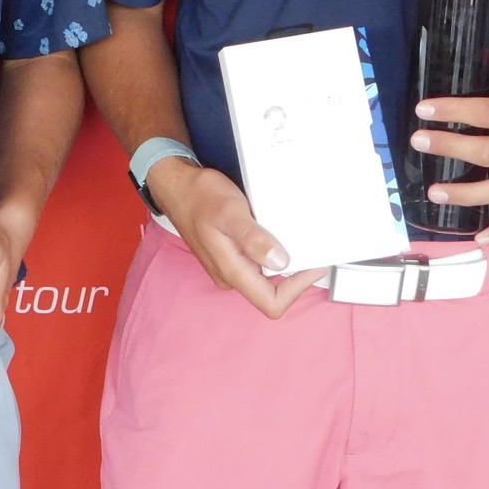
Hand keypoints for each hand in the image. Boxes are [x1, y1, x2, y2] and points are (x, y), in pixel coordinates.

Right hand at [148, 157, 326, 318]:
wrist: (176, 186)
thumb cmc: (200, 196)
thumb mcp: (230, 212)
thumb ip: (253, 238)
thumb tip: (280, 262)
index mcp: (231, 271)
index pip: (272, 302)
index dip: (297, 289)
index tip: (312, 264)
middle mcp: (230, 275)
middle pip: (271, 293)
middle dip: (295, 275)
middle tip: (310, 249)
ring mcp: (229, 267)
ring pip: (265, 278)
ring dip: (284, 263)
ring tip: (294, 238)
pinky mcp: (229, 256)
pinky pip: (257, 264)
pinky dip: (272, 252)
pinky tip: (275, 232)